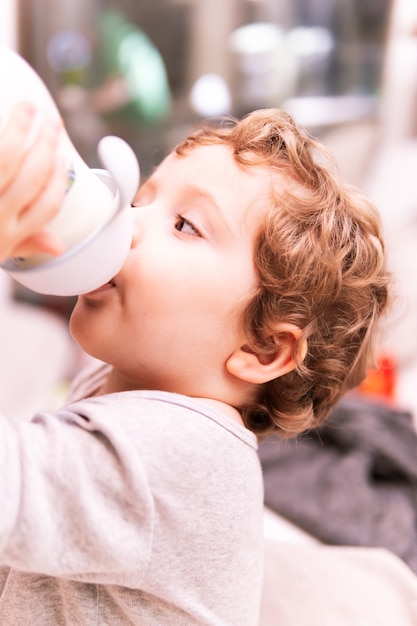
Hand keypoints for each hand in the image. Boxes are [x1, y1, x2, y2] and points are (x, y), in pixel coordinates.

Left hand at [0, 102, 66, 262]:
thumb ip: (25, 245)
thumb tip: (58, 245)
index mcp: (8, 237)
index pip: (48, 206)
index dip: (59, 179)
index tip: (62, 158)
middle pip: (32, 176)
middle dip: (46, 144)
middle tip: (53, 122)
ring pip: (6, 157)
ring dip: (20, 128)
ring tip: (28, 107)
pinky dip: (0, 133)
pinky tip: (0, 115)